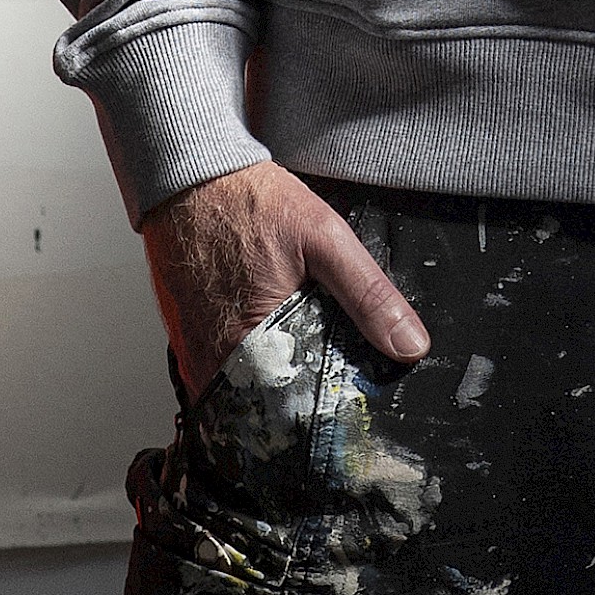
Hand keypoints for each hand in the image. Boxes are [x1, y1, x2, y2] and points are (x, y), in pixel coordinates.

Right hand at [142, 159, 430, 396]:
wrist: (191, 176)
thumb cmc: (250, 202)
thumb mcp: (325, 238)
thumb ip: (369, 295)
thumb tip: (408, 345)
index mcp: (247, 346)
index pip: (290, 414)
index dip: (322, 418)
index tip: (348, 418)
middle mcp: (212, 360)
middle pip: (263, 411)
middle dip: (297, 409)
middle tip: (329, 399)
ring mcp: (194, 352)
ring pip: (240, 397)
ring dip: (270, 391)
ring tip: (300, 373)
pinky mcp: (185, 340)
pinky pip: (220, 376)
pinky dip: (246, 371)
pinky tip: (270, 350)